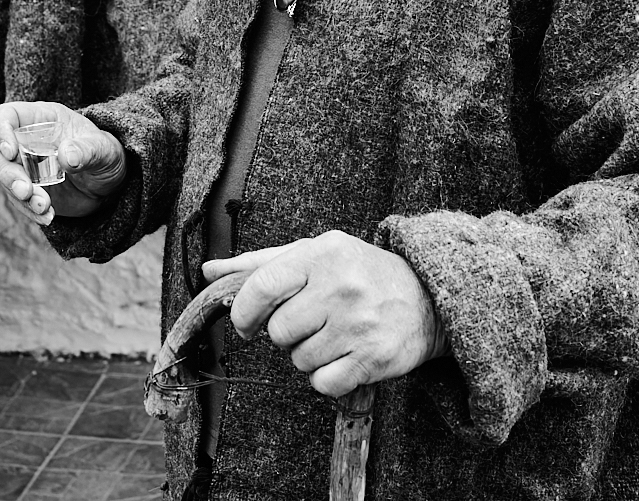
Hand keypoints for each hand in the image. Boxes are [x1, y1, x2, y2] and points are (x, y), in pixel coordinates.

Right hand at [0, 101, 127, 225]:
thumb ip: (87, 150)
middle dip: (8, 174)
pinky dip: (29, 210)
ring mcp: (25, 165)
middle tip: (27, 191)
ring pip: (5, 177)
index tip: (11, 153)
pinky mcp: (28, 188)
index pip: (7, 115)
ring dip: (19, 195)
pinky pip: (18, 199)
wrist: (110, 183)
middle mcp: (26, 140)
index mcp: (42, 119)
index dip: (1, 131)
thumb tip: (66, 155)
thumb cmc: (107, 155)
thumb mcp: (104, 150)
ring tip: (43, 207)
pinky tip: (47, 216)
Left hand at [202, 231, 446, 397]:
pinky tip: (345, 356)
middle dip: (286, 334)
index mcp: (321, 254)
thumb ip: (262, 264)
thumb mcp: (315, 254)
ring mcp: (358, 324)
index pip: (261, 286)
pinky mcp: (373, 358)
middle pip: (278, 332)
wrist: (427, 297)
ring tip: (333, 336)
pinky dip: (328, 378)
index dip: (244, 312)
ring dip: (308, 356)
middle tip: (309, 323)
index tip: (247, 323)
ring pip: (299, 361)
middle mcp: (340, 286)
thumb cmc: (359, 273)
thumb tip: (210, 273)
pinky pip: (323, 384)